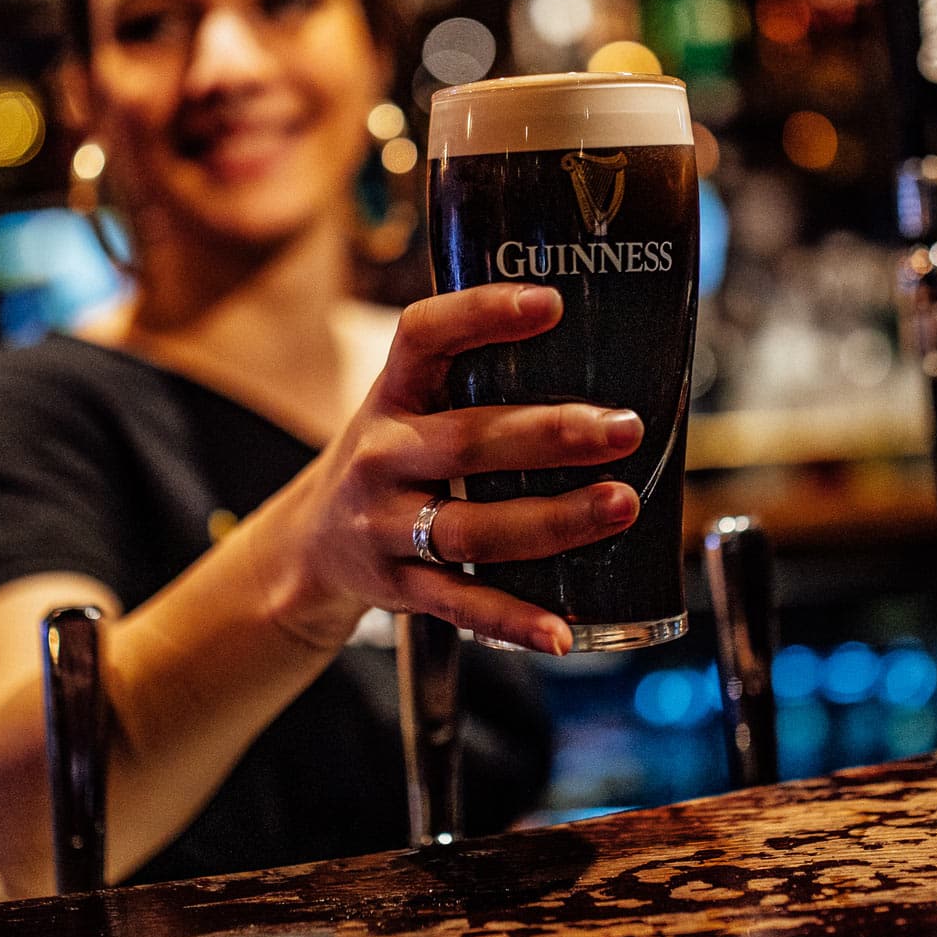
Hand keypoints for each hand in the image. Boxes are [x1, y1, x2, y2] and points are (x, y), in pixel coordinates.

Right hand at [272, 283, 641, 654]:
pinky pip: (461, 605)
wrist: (312, 543)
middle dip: (552, 435)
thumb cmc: (398, 455)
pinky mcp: (399, 586)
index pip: (425, 336)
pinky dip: (513, 622)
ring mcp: (386, 525)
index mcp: (393, 393)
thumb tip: (609, 344)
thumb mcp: (414, 403)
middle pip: (468, 442)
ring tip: (622, 505)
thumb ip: (480, 377)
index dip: (483, 314)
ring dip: (553, 520)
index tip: (551, 304)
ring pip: (473, 528)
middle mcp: (382, 454)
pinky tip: (561, 632)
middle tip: (625, 429)